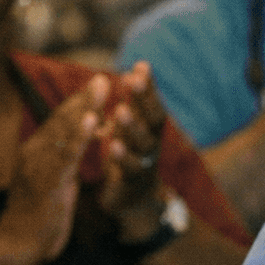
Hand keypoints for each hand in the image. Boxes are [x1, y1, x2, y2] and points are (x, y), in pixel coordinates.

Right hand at [0, 74, 106, 259]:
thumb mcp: (54, 183)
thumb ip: (65, 163)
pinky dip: (80, 135)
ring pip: (64, 131)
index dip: (79, 102)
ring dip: (84, 107)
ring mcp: (39, 167)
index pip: (59, 122)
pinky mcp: (48, 183)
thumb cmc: (37, 217)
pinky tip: (93, 120)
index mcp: (35, 153)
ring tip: (101, 87)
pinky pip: (67, 155)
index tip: (97, 85)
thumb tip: (78, 148)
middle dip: (84, 98)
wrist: (16, 246)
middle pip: (62, 119)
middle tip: (103, 77)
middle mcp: (34, 154)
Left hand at [98, 61, 169, 238]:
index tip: (140, 65)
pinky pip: (130, 167)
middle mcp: (152, 141)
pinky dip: (122, 156)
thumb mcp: (134, 124)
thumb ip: (137, 100)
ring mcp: (145, 161)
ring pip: (142, 142)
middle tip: (132, 80)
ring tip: (119, 110)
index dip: (148, 85)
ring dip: (131, 126)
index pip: (152, 101)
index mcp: (150, 126)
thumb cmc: (131, 154)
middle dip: (143, 98)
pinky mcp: (133, 180)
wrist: (133, 198)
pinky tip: (112, 144)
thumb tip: (141, 65)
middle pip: (152, 118)